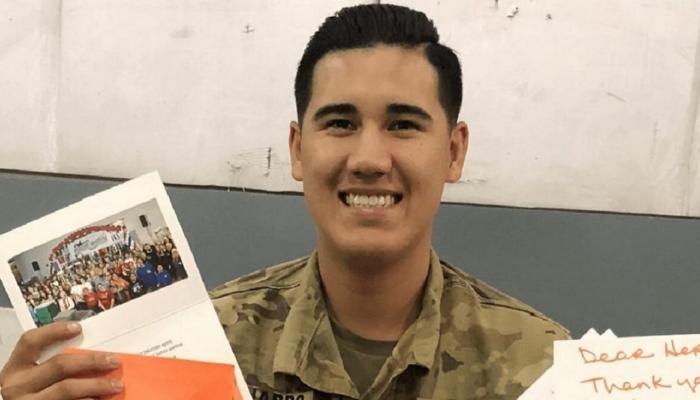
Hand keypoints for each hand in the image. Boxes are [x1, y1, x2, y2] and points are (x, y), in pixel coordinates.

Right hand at [0, 323, 122, 399]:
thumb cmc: (32, 393)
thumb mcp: (32, 378)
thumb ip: (51, 365)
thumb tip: (91, 353)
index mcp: (15, 368)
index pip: (31, 341)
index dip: (53, 331)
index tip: (78, 328)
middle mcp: (17, 385)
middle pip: (59, 365)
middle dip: (91, 361)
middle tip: (114, 360)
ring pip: (67, 389)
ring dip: (96, 385)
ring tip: (116, 385)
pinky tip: (101, 399)